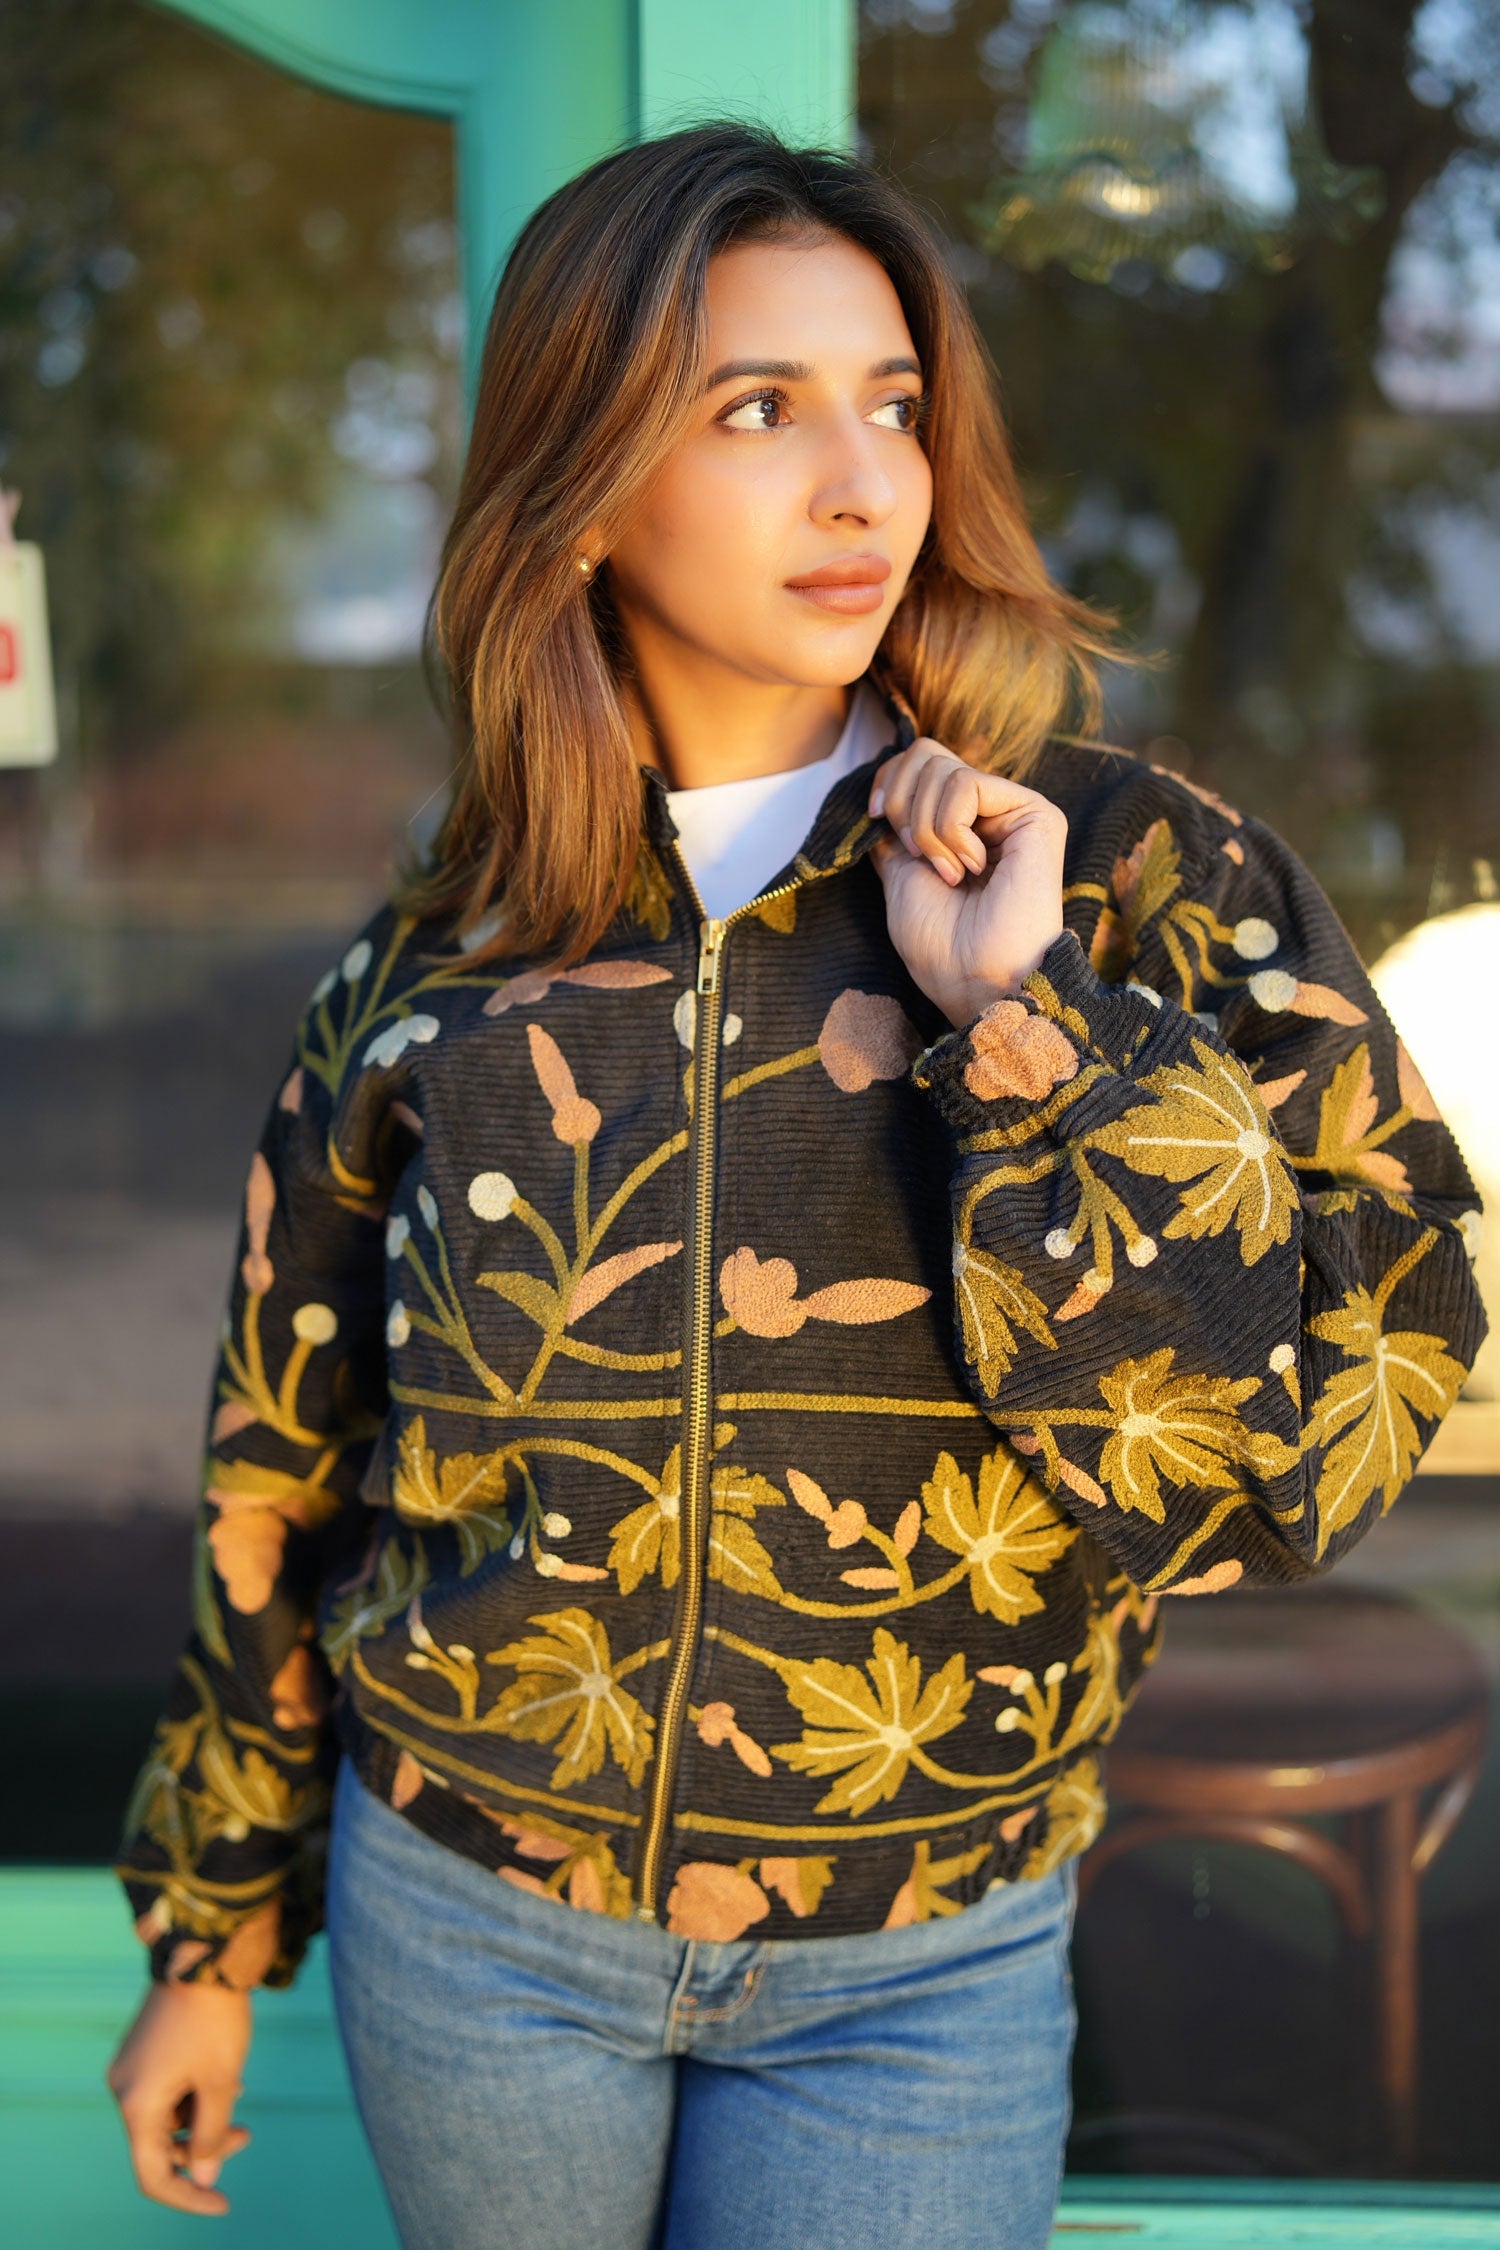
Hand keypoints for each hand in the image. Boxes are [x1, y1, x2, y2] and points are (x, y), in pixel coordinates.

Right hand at [106, 1981, 253, 2214]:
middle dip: (204, 2146)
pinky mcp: (143, 2051)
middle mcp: (124, 2089)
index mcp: (137, 2103)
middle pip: (160, 2145)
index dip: (187, 2196)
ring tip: (237, 2091)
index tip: (223, 2203)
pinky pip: (166, 2090)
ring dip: (203, 2117)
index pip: (153, 2174)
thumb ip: (211, 2134)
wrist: (203, 1953)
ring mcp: (131, 2068)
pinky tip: (225, 2077)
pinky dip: (193, 2094)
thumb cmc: (214, 2017)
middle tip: (246, 2134)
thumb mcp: (221, 2081)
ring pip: (166, 2116)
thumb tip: (204, 2177)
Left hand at [867, 736, 1066, 1027]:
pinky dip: (950, 831)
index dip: (887, 782)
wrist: (975, 980)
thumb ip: (894, 832)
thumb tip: (879, 795)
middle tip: (919, 857)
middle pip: (926, 753)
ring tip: (950, 873)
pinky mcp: (1036, 814)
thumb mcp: (900, 875)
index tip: (876, 818)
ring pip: (941, 768)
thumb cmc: (940, 946)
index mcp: (961, 825)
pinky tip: (971, 867)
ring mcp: (1014, 811)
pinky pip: (965, 786)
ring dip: (926, 828)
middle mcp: (990, 812)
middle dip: (903, 804)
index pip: (918, 763)